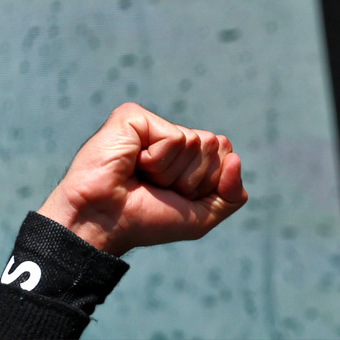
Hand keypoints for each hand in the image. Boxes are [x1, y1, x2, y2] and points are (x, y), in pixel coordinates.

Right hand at [37, 103, 247, 254]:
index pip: (227, 156)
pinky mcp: (134, 117)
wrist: (104, 222)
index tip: (176, 196)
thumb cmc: (146, 220)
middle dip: (191, 178)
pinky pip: (174, 137)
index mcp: (188, 157)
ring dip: (171, 172)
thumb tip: (235, 157)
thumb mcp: (202, 217)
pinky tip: (133, 164)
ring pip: (196, 142)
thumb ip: (232, 194)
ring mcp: (153, 126)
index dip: (207, 184)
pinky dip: (158, 160)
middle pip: (214, 147)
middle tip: (157, 188)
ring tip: (142, 178)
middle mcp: (173, 138)